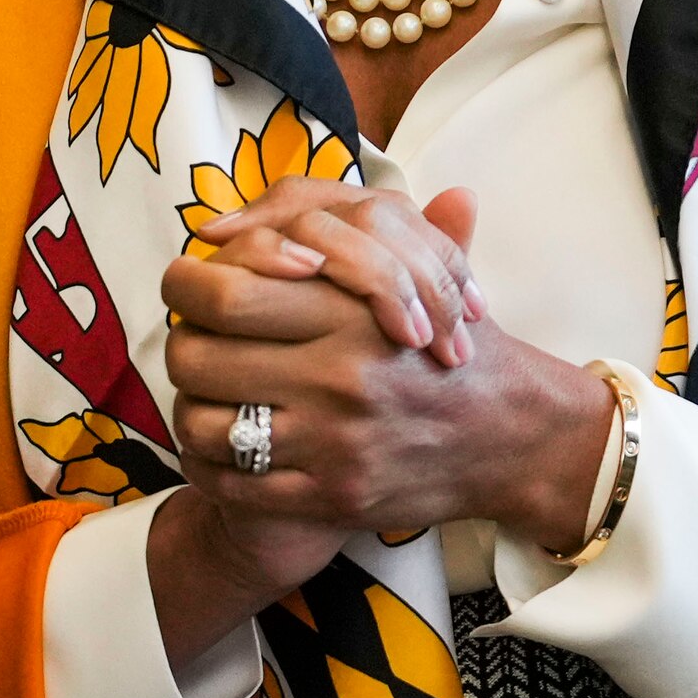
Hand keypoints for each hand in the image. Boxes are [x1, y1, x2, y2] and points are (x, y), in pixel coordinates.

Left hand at [143, 178, 610, 669]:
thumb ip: (362, 227)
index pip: (221, 290)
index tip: (193, 287)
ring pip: (201, 424)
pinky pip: (230, 483)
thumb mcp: (426, 272)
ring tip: (207, 397)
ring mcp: (333, 442)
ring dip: (189, 409)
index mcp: (352, 310)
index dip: (186, 285)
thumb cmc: (455, 349)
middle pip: (194, 355)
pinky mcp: (331, 496)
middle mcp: (338, 375)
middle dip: (181, 346)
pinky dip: (209, 467)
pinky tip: (222, 448)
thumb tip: (285, 201)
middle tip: (194, 344)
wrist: (516, 437)